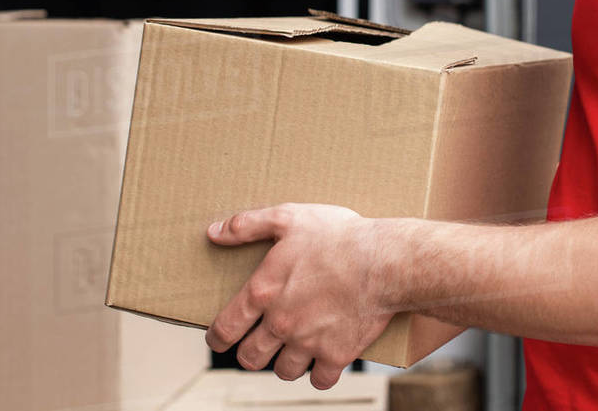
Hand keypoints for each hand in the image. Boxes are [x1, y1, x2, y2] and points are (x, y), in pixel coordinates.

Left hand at [204, 203, 395, 389]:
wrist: (384, 261)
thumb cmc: (338, 236)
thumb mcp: (288, 218)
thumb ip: (247, 225)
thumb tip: (213, 233)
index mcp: (263, 292)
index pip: (225, 328)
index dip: (217, 338)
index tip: (219, 339)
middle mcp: (280, 323)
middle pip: (250, 358)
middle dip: (251, 354)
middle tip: (259, 346)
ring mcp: (308, 342)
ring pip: (284, 371)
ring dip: (286, 363)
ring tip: (293, 352)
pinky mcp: (337, 355)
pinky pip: (321, 379)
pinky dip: (321, 373)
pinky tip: (324, 361)